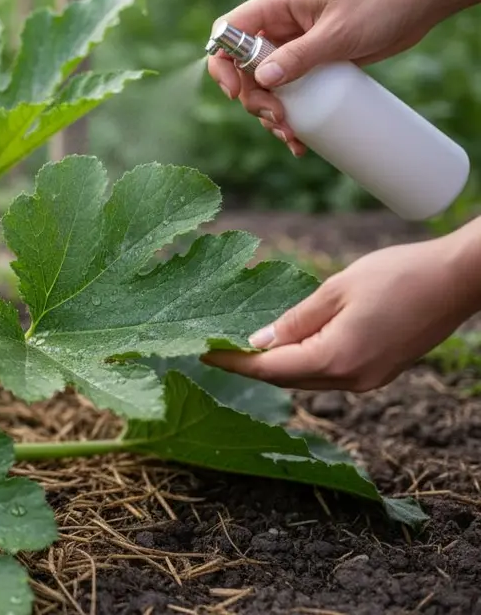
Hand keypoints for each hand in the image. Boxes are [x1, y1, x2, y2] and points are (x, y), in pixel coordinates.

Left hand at [202, 235, 480, 391]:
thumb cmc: (398, 274)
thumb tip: (259, 343)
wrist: (458, 280)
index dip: (232, 361)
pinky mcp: (379, 373)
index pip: (269, 368)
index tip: (200, 352)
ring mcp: (368, 380)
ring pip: (307, 379)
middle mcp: (351, 380)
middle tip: (214, 347)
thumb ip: (294, 320)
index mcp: (336, 359)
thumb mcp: (335, 289)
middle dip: (249, 366)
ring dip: (276, 366)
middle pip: (286, 379)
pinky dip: (303, 362)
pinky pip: (329, 373)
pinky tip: (287, 345)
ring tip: (242, 346)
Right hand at [207, 0, 444, 156]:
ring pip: (263, 85)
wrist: (419, 0)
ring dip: (270, 113)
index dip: (223, 64)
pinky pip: (288, 91)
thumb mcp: (338, 33)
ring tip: (291, 134)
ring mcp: (294, 45)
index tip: (237, 93)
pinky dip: (289, 115)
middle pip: (242, 68)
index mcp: (276, 6)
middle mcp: (279, 25)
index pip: (228, 32)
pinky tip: (299, 137)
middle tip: (278, 118)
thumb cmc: (380, 4)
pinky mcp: (311, 62)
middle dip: (254, 99)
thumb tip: (262, 81)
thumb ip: (299, 55)